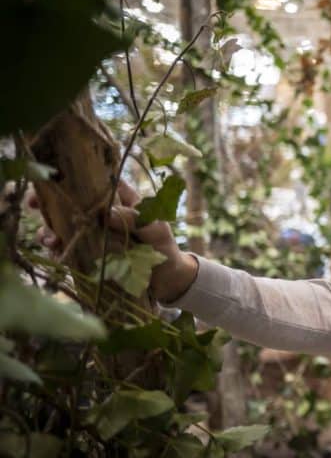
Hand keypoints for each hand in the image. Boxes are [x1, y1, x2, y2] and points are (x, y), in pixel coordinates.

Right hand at [29, 180, 198, 302]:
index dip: (73, 178)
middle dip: (49, 202)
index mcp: (121, 200)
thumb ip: (135, 218)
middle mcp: (103, 214)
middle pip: (71, 202)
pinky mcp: (89, 255)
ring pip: (63, 226)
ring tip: (50, 239)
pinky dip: (58, 251)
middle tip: (34, 205)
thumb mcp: (156, 229)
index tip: (53, 181)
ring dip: (50, 230)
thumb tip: (106, 211)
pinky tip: (57, 255)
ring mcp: (94, 234)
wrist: (167, 279)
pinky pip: (68, 250)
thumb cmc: (164, 246)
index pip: (95, 181)